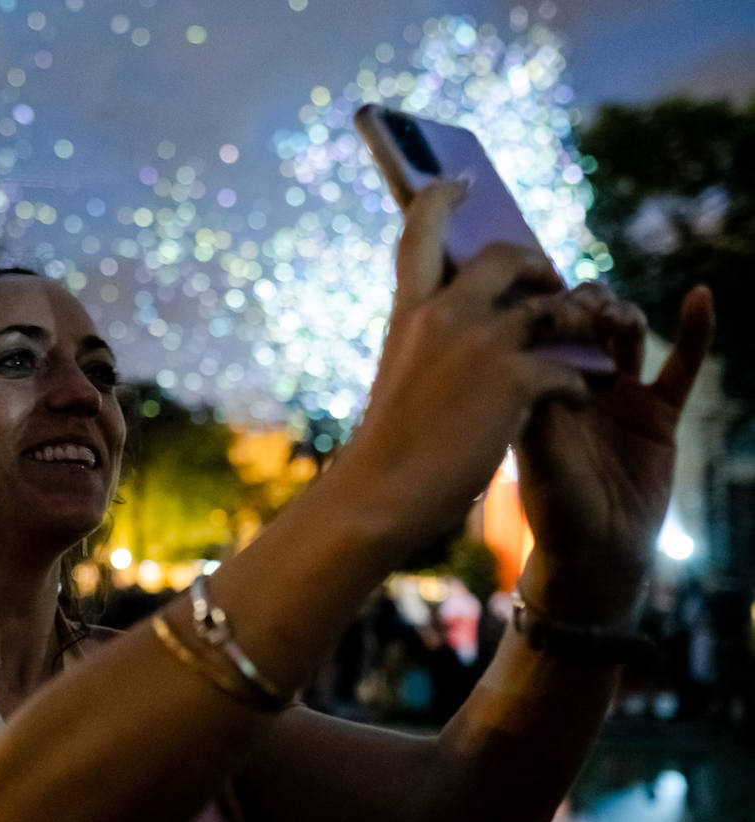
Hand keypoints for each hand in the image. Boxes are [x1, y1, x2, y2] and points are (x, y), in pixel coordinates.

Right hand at [342, 181, 601, 551]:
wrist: (383, 493)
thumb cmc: (390, 446)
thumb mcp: (402, 374)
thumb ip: (431, 341)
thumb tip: (471, 324)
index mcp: (409, 312)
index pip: (420, 230)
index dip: (443, 196)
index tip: (461, 181)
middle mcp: (444, 315)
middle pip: (507, 255)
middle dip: (539, 264)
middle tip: (552, 286)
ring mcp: (481, 343)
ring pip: (556, 306)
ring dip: (579, 323)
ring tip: (587, 345)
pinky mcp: (515, 378)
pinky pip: (571, 364)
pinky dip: (581, 382)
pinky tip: (577, 399)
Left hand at [516, 285, 714, 623]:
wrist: (597, 553)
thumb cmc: (555, 508)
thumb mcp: (538, 452)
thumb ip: (538, 402)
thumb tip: (536, 348)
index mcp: (534, 388)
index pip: (538, 331)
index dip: (548, 311)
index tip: (554, 307)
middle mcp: (572, 384)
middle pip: (580, 322)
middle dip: (585, 306)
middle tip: (590, 312)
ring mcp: (618, 395)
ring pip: (624, 336)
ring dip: (623, 315)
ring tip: (620, 320)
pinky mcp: (658, 411)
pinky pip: (680, 365)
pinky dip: (695, 332)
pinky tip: (701, 297)